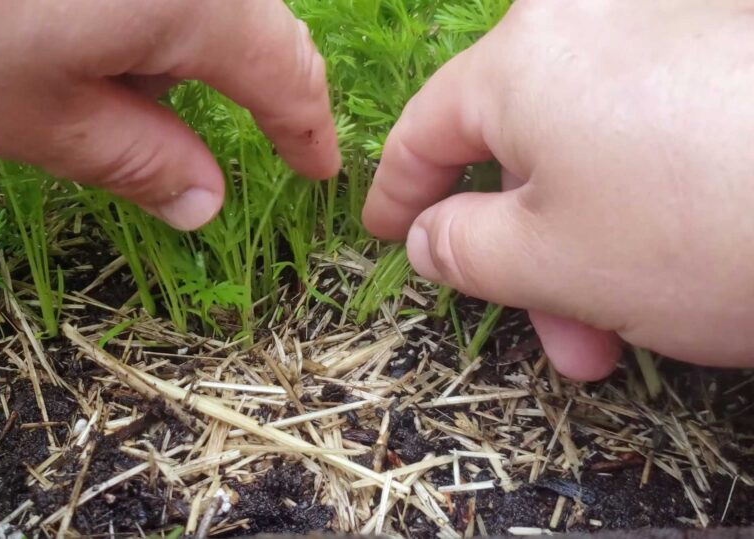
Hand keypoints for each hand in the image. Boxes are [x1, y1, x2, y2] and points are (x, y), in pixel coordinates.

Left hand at [0, 0, 339, 229]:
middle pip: (246, 19)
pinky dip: (135, 20)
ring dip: (183, 52)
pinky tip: (85, 47)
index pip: (281, 68)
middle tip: (242, 147)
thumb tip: (205, 202)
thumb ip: (137, 161)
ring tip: (133, 110)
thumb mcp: (34, 121)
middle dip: (252, 87)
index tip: (317, 169)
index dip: (306, 127)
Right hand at [363, 0, 753, 379]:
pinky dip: (647, 199)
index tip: (390, 236)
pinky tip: (681, 259)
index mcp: (524, 57)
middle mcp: (593, 19)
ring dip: (591, 244)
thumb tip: (431, 236)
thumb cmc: (704, 230)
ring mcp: (674, 26)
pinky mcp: (736, 49)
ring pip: (595, 149)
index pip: (424, 130)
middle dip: (526, 254)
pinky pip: (657, 129)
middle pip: (521, 146)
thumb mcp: (549, 263)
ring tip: (626, 326)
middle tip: (552, 334)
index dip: (398, 194)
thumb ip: (461, 250)